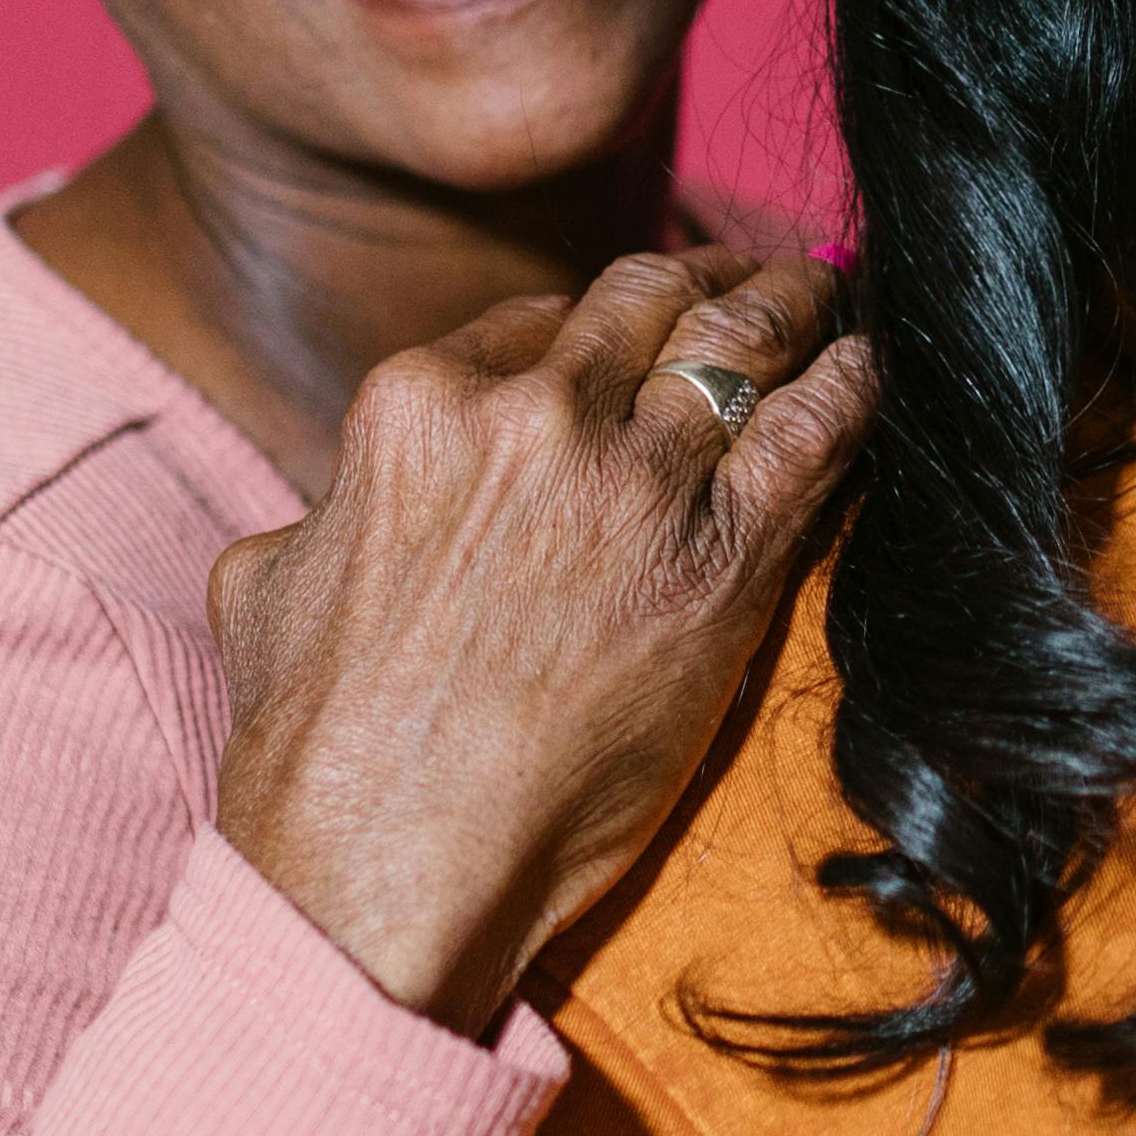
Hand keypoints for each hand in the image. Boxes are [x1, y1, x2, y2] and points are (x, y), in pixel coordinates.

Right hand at [209, 250, 873, 1028]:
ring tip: (821, 289)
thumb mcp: (268, 584)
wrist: (391, 861)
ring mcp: (634, 480)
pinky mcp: (721, 559)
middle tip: (750, 274)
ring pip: (738, 345)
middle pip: (645, 301)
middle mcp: (531, 416)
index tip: (633, 326)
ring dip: (790, 306)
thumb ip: (329, 508)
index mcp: (417, 405)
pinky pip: (812, 435)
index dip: (592, 318)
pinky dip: (849, 387)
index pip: (531, 321)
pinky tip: (867, 366)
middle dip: (706, 278)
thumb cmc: (315, 749)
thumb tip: (343, 505)